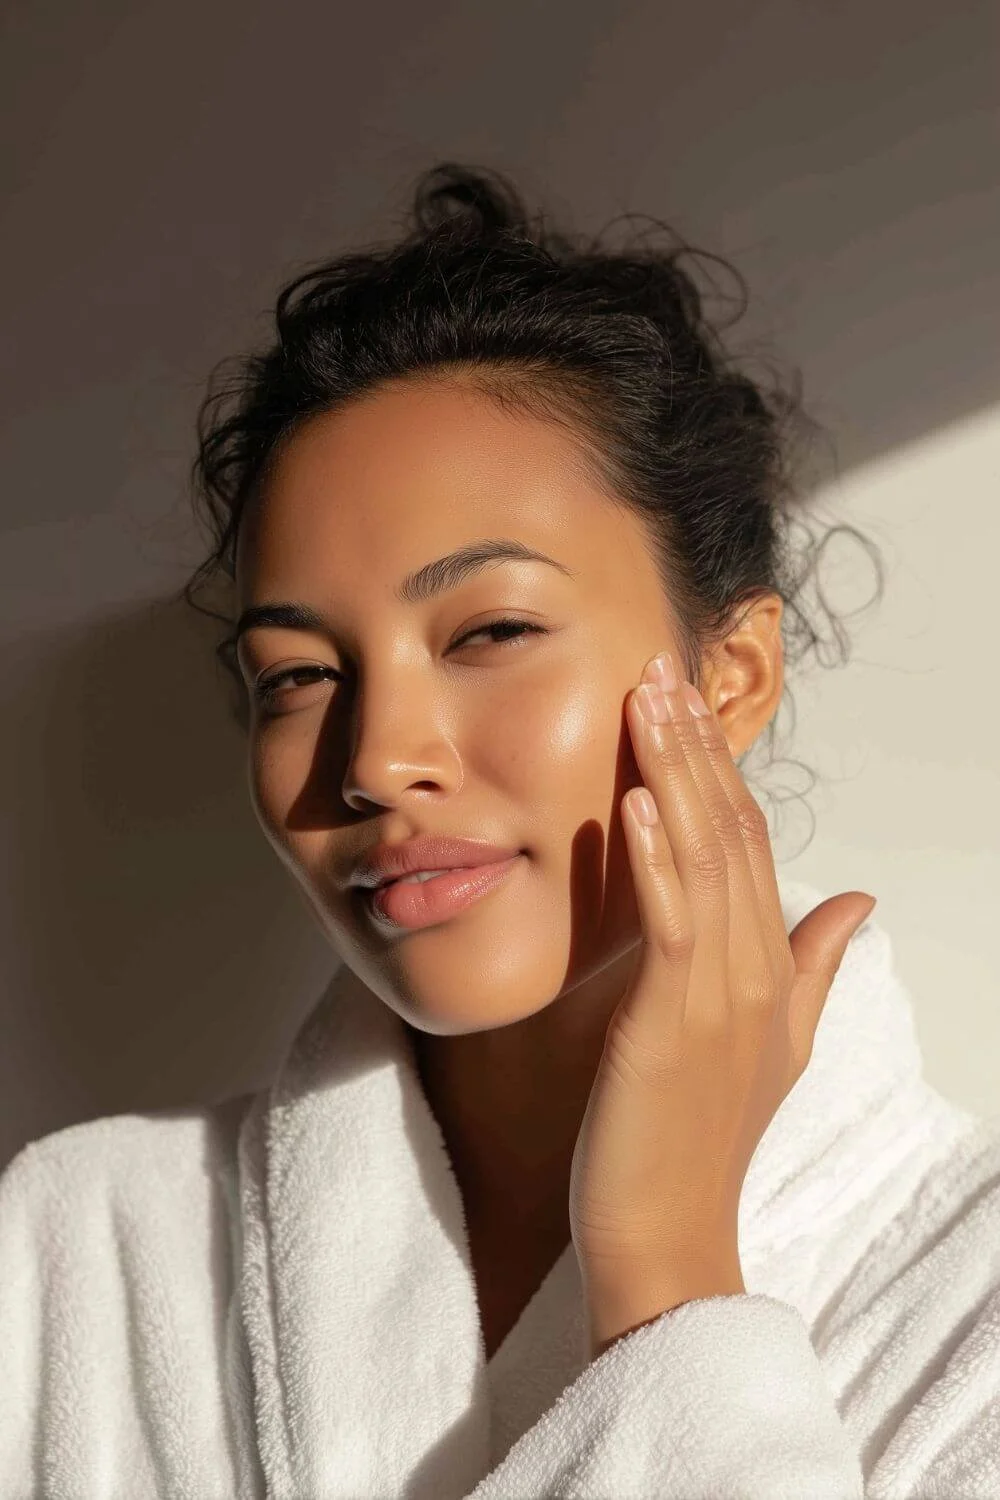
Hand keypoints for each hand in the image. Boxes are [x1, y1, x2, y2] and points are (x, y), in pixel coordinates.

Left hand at [569, 650, 875, 1352]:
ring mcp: (721, 993)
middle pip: (734, 832)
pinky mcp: (673, 1019)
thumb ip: (813, 962)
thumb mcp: (773, 1039)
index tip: (683, 703)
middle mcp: (756, 968)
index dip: (721, 768)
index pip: (753, 841)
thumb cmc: (700, 1137)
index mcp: (771, 965)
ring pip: (707, 859)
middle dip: (696, 746)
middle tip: (660, 669)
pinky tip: (640, 800)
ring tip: (647, 702)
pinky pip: (674, 922)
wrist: (665, 1235)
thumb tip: (857, 900)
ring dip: (676, 774)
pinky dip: (660, 857)